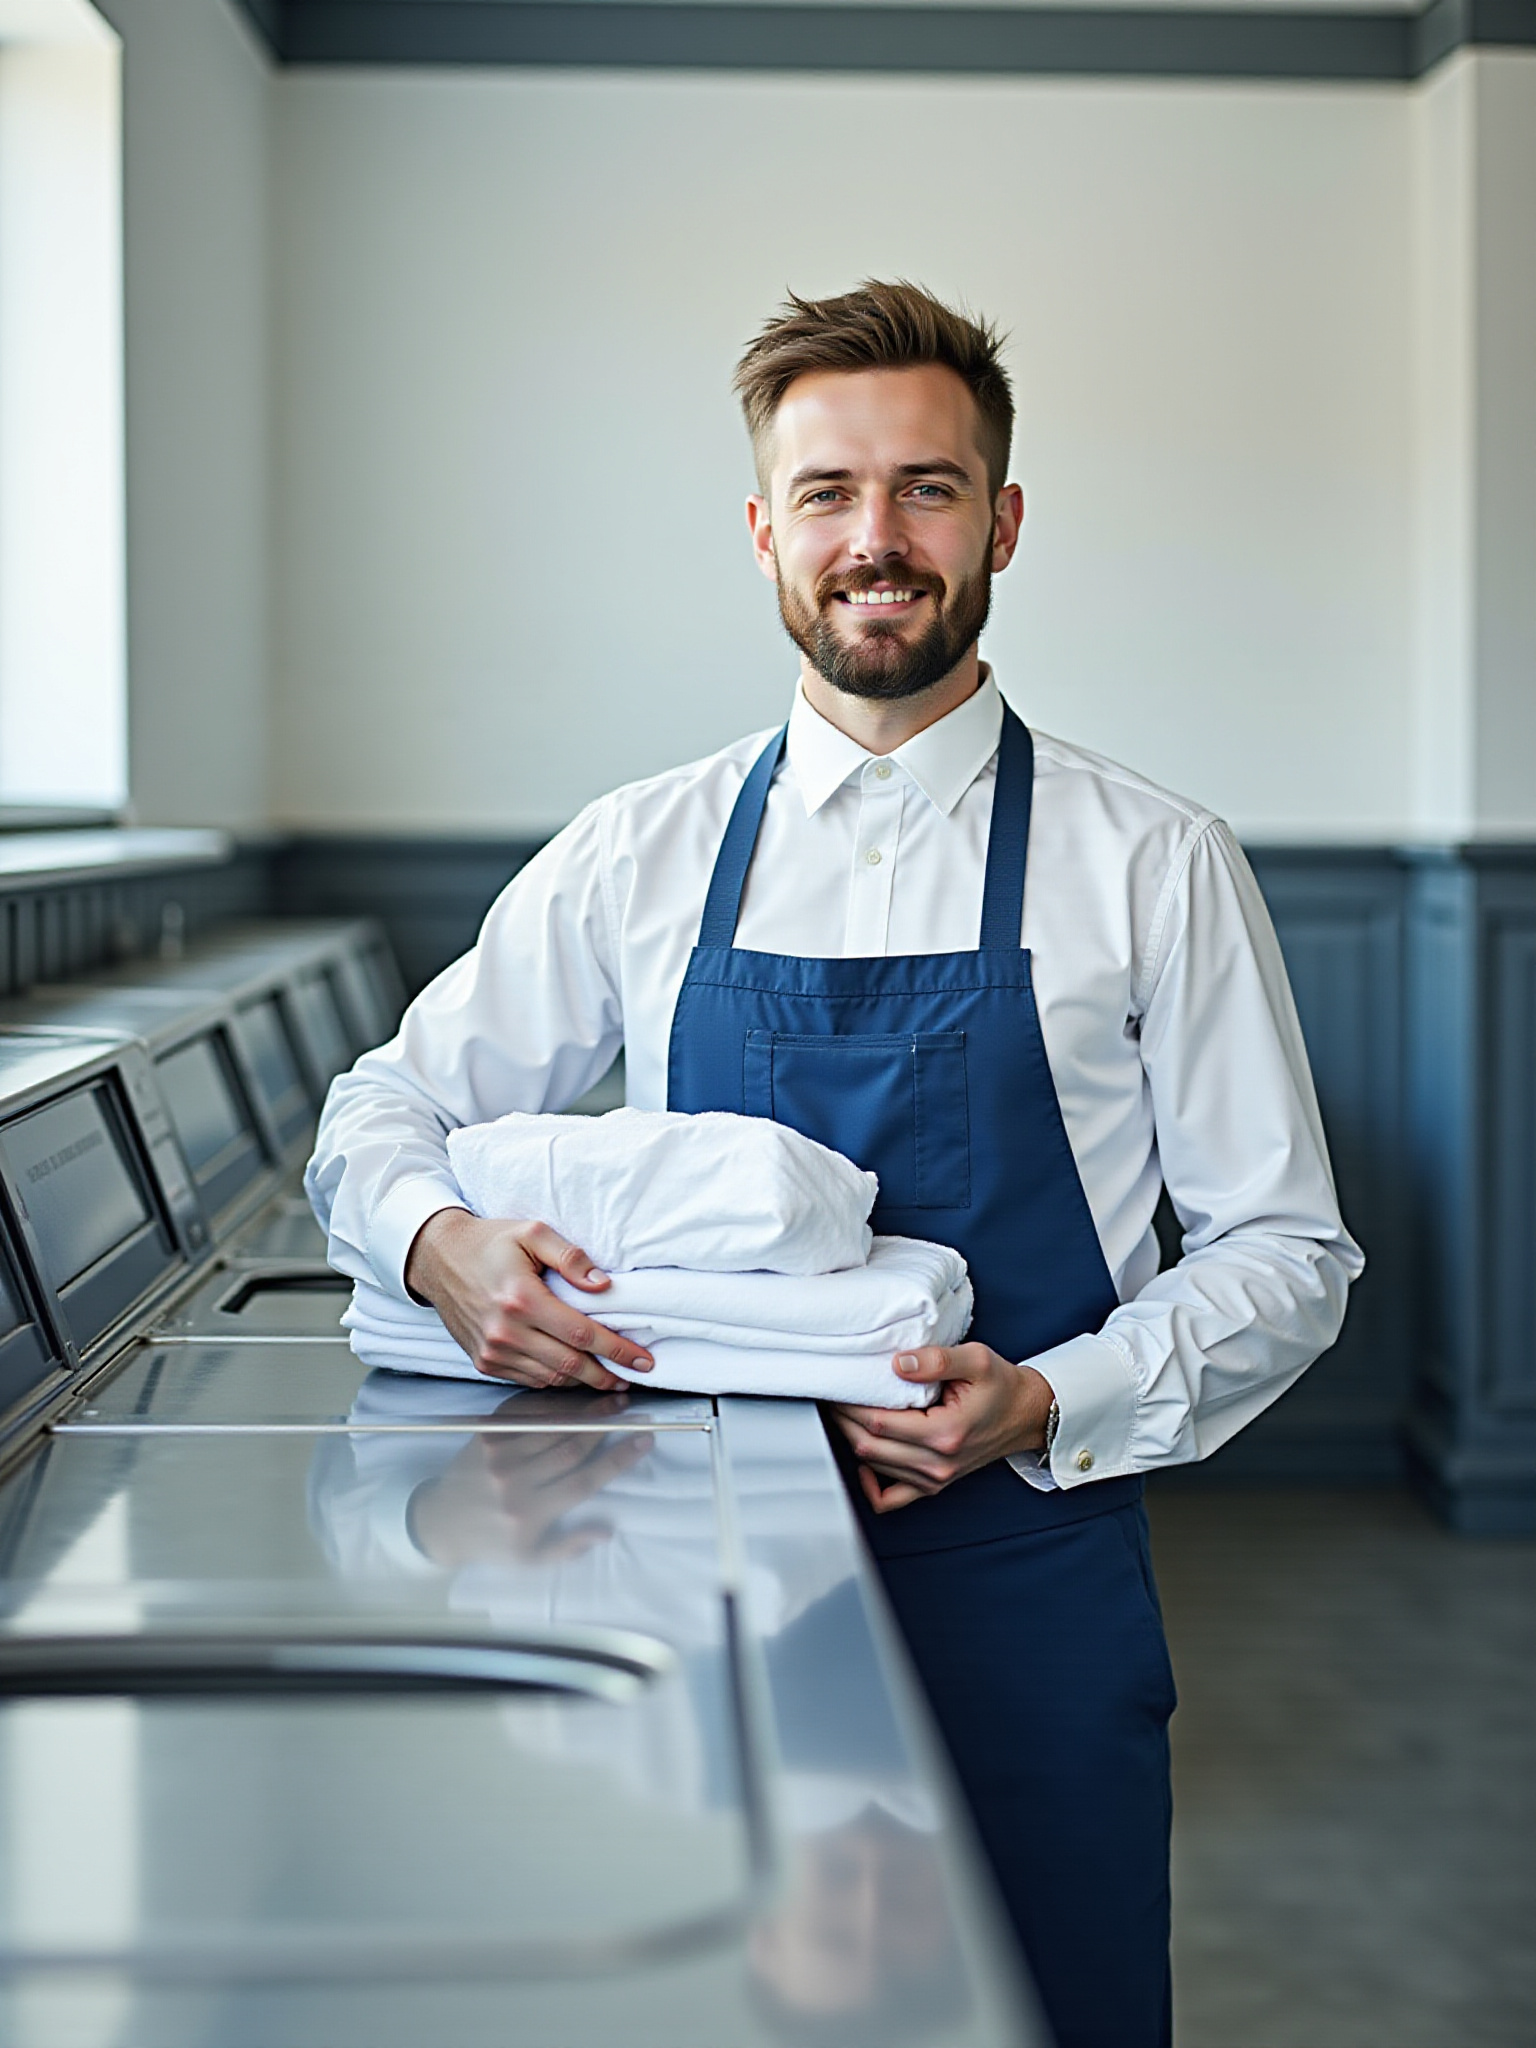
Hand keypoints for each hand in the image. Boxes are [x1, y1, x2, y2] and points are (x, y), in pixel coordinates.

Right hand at [404, 1207, 652, 1390]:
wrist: (438, 1259)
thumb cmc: (488, 1243)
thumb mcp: (532, 1232)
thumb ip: (570, 1257)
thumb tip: (603, 1285)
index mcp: (522, 1298)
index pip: (582, 1334)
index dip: (617, 1350)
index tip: (642, 1359)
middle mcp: (506, 1330)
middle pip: (571, 1364)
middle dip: (608, 1374)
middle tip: (633, 1377)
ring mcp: (493, 1350)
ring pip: (551, 1378)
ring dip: (584, 1381)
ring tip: (610, 1377)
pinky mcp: (484, 1361)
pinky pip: (529, 1380)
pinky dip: (556, 1380)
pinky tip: (574, 1373)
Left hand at [407, 1422, 652, 1567]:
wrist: (440, 1521)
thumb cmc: (491, 1542)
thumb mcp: (529, 1558)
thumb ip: (569, 1546)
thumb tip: (607, 1530)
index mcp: (528, 1513)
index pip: (584, 1481)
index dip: (617, 1459)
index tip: (643, 1441)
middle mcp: (513, 1481)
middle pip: (571, 1446)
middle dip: (606, 1426)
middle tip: (633, 1411)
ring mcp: (497, 1454)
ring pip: (551, 1425)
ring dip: (585, 1411)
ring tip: (611, 1400)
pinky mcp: (485, 1435)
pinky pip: (525, 1413)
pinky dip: (553, 1403)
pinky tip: (574, 1396)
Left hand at [831, 1345, 1054, 1514]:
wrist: (1026, 1414)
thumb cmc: (1002, 1386)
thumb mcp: (976, 1360)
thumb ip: (936, 1360)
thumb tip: (897, 1365)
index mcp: (946, 1432)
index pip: (879, 1422)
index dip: (851, 1404)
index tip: (838, 1384)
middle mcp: (938, 1463)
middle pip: (870, 1446)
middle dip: (843, 1419)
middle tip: (830, 1394)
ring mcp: (935, 1479)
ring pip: (874, 1466)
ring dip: (853, 1440)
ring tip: (842, 1413)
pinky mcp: (934, 1485)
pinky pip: (890, 1498)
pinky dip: (869, 1483)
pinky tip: (863, 1459)